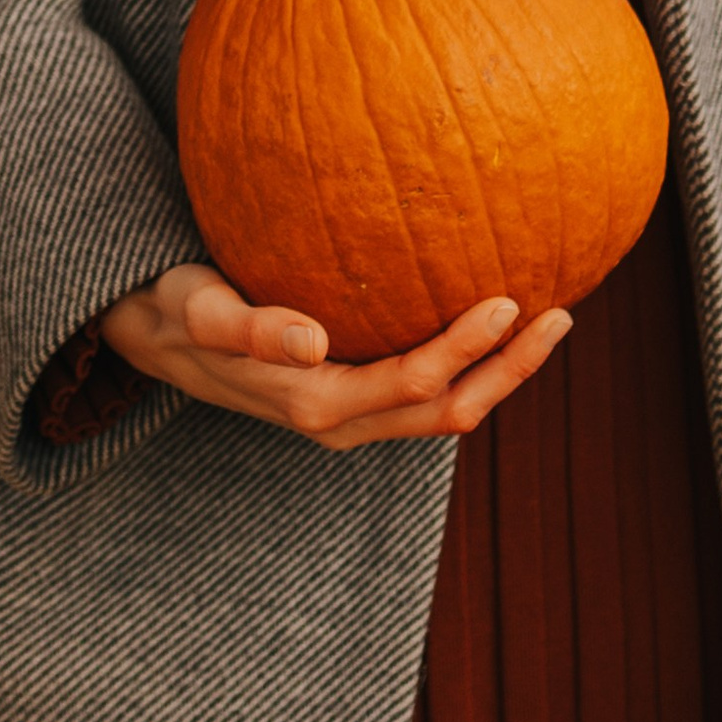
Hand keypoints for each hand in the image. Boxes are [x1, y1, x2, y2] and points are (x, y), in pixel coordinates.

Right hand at [101, 260, 570, 448]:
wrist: (160, 338)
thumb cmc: (179, 310)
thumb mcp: (199, 310)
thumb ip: (248, 327)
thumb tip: (309, 340)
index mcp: (314, 403)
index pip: (413, 383)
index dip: (466, 348)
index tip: (509, 298)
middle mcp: (343, 423)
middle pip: (449, 410)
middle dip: (509, 370)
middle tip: (561, 313)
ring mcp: (354, 419)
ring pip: (447, 409)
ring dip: (501, 372)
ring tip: (550, 319)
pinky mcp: (358, 402)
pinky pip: (429, 393)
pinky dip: (472, 364)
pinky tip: (500, 321)